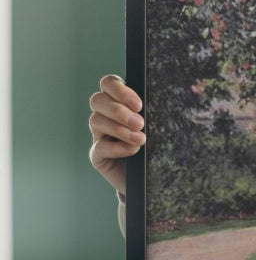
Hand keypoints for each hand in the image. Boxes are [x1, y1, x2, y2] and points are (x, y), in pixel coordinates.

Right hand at [88, 75, 144, 195]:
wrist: (151, 176)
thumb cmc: (156, 145)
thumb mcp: (156, 125)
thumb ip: (151, 113)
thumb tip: (146, 109)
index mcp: (118, 101)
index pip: (109, 83)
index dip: (119, 90)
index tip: (138, 105)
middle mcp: (105, 115)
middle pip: (97, 100)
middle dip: (118, 110)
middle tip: (140, 123)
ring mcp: (99, 135)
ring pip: (95, 121)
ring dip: (119, 129)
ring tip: (140, 139)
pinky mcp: (97, 156)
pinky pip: (99, 147)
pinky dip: (116, 148)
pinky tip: (132, 150)